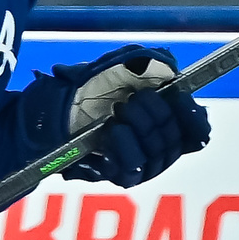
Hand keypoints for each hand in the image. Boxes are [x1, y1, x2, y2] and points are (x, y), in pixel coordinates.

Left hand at [22, 45, 211, 186]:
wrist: (42, 112)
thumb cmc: (77, 89)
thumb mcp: (115, 66)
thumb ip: (147, 62)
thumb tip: (169, 64)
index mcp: (162, 121)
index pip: (197, 131)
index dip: (194, 118)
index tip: (180, 98)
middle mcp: (155, 146)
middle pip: (177, 138)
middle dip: (158, 114)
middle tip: (134, 99)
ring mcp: (138, 164)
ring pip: (159, 154)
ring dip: (141, 128)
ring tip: (119, 111)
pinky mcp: (117, 177)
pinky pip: (135, 170)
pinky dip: (127, 148)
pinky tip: (113, 132)